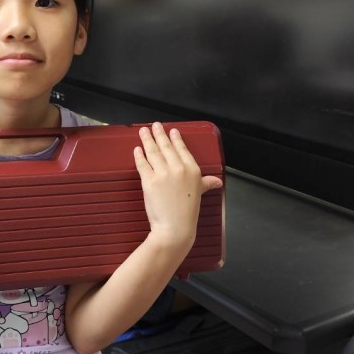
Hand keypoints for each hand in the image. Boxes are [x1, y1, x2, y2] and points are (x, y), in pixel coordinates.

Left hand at [134, 123, 222, 251]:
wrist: (175, 227)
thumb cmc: (188, 213)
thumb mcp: (200, 194)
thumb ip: (206, 183)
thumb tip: (216, 181)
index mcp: (192, 170)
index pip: (182, 149)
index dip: (176, 139)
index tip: (172, 131)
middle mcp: (178, 168)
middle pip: (166, 147)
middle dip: (159, 134)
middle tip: (154, 125)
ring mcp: (162, 173)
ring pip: (153, 152)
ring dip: (147, 140)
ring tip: (143, 132)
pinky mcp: (149, 181)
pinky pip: (142, 164)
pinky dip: (139, 156)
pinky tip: (137, 149)